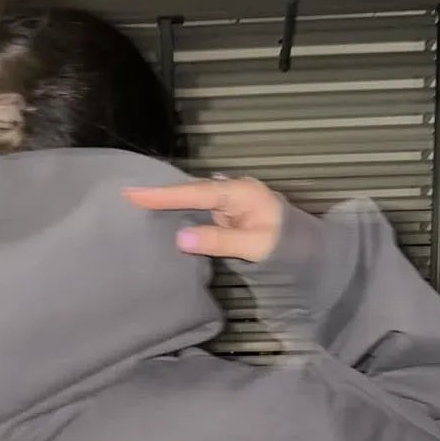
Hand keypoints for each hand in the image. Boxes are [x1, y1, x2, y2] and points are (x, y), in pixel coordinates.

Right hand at [124, 176, 284, 262]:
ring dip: (169, 202)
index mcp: (239, 193)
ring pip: (193, 199)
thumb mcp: (255, 246)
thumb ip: (219, 241)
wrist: (313, 250)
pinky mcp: (229, 214)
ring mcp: (230, 202)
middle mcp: (232, 191)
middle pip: (190, 190)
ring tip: (136, 203)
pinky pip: (200, 210)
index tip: (134, 194)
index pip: (194, 192)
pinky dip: (181, 212)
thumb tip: (181, 237)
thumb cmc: (289, 246)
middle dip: (161, 193)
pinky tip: (163, 218)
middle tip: (126, 195)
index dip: (163, 195)